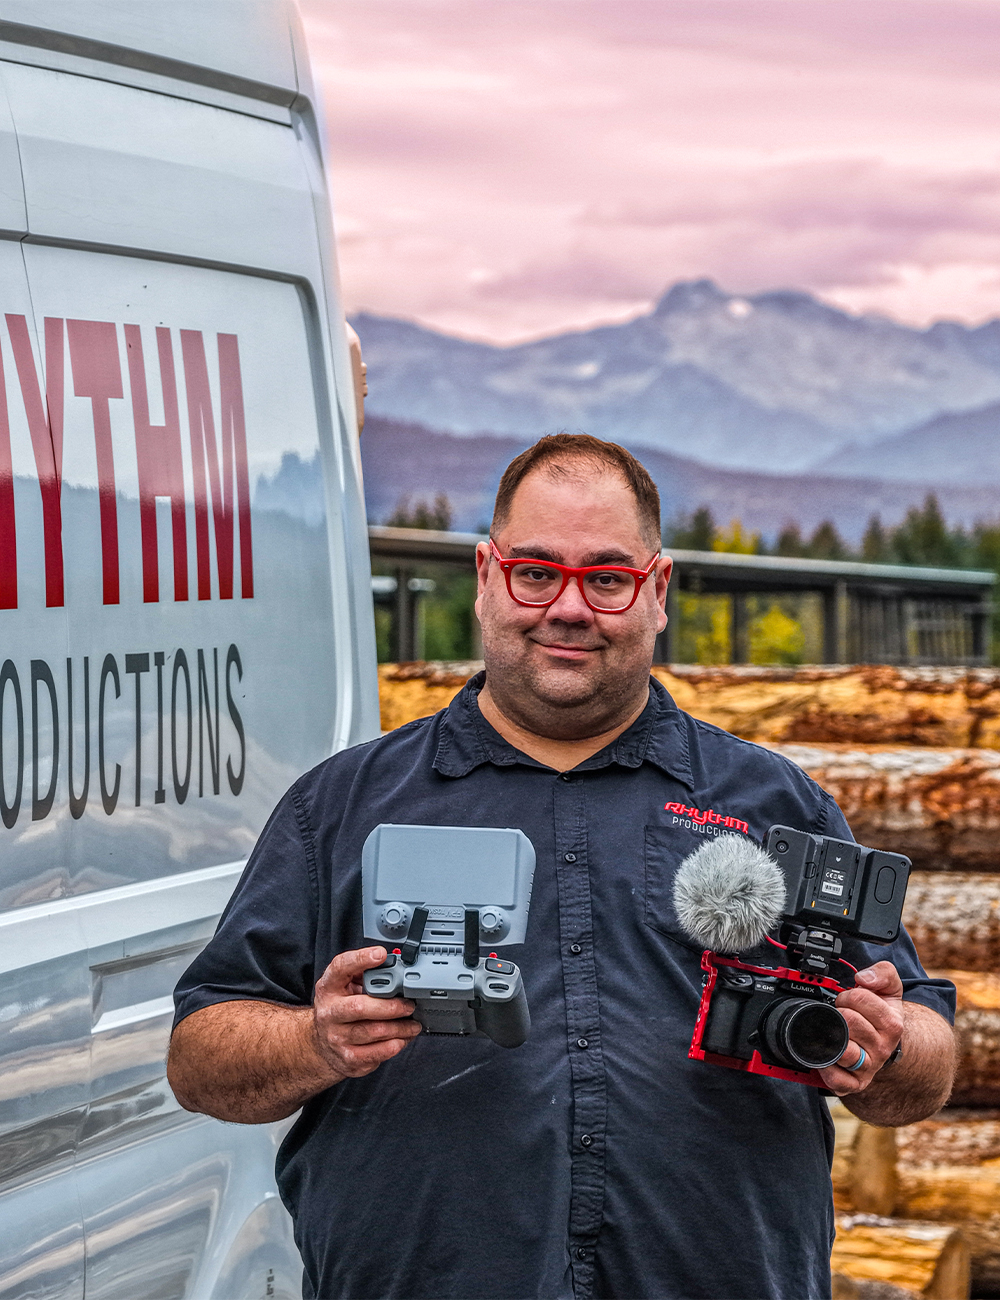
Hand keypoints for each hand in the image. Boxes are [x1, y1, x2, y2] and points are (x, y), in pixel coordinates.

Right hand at [312, 946, 421, 1079]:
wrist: (322, 1044)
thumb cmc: (339, 1009)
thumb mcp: (343, 986)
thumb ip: (363, 973)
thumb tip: (392, 963)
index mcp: (328, 988)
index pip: (340, 968)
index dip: (361, 959)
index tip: (381, 954)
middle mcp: (329, 1012)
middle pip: (360, 1007)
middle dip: (390, 1006)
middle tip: (409, 1005)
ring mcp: (337, 1038)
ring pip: (373, 1032)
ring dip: (400, 1028)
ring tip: (413, 1024)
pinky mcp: (348, 1059)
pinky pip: (376, 1053)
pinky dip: (395, 1046)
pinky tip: (402, 1039)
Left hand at [818, 960, 903, 1095]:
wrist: (884, 1044)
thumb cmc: (881, 1016)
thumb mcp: (889, 989)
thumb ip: (883, 973)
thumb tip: (864, 978)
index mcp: (892, 1024)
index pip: (860, 999)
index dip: (848, 994)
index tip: (849, 999)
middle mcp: (882, 1049)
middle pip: (848, 1021)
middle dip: (838, 1012)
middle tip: (840, 1015)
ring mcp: (868, 1068)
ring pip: (844, 1051)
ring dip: (832, 1037)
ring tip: (834, 1032)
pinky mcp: (854, 1084)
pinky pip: (837, 1080)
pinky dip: (827, 1069)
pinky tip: (827, 1056)